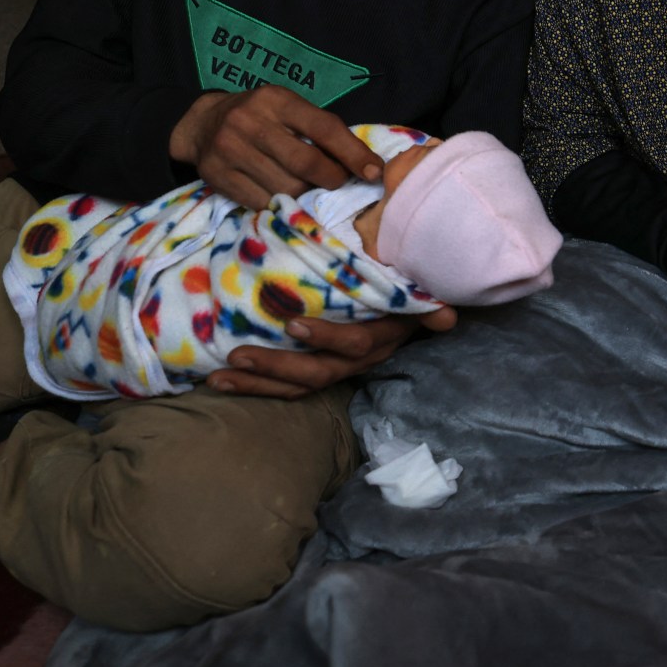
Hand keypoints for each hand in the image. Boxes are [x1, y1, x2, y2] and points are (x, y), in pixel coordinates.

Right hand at [169, 86, 382, 209]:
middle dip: (332, 179)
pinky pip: (261, 201)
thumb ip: (320, 129)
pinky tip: (280, 195)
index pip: (325, 127)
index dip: (354, 153)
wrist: (202, 122)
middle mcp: (250, 121)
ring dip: (306, 194)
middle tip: (338, 182)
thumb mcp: (288, 109)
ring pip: (286, 187)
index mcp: (277, 99)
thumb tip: (366, 165)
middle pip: (307, 163)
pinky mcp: (216, 174)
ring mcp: (230, 148)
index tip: (375, 173)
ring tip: (306, 187)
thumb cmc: (261, 117)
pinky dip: (279, 204)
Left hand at [209, 308, 456, 397]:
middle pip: (318, 372)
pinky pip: (289, 386)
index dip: (327, 337)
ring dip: (257, 384)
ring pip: (298, 386)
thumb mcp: (417, 285)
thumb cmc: (406, 280)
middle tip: (237, 355)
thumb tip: (447, 318)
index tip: (293, 324)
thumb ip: (426, 300)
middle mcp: (362, 359)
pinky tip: (221, 380)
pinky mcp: (322, 370)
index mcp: (384, 334)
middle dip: (276, 367)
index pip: (356, 344)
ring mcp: (341, 367)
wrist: (412, 304)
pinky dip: (256, 386)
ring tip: (218, 378)